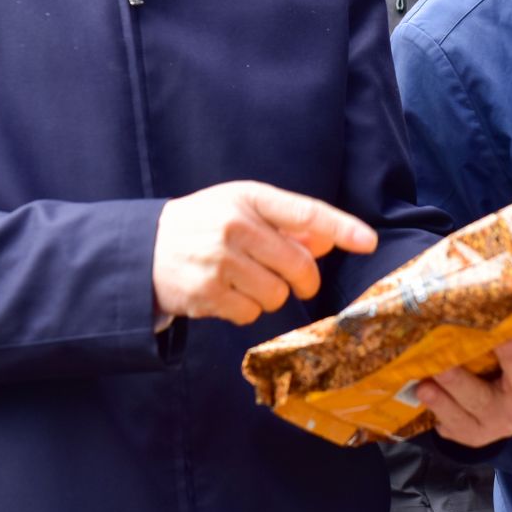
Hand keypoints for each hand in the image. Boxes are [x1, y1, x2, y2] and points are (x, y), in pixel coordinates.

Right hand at [152, 182, 375, 325]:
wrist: (143, 249)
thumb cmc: (203, 225)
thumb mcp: (240, 209)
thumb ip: (285, 225)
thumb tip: (328, 242)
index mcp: (248, 198)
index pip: (305, 212)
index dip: (341, 227)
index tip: (368, 241)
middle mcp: (234, 226)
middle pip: (299, 266)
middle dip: (304, 280)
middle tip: (296, 281)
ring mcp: (219, 261)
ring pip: (277, 295)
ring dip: (270, 296)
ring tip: (244, 282)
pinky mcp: (206, 293)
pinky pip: (251, 314)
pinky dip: (246, 310)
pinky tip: (226, 294)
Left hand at [415, 333, 511, 447]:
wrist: (487, 418)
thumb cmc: (501, 373)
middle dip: (505, 360)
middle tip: (481, 347)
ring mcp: (496, 422)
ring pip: (473, 407)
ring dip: (449, 393)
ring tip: (427, 379)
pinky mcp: (470, 436)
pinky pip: (451, 425)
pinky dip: (435, 409)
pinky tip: (419, 392)